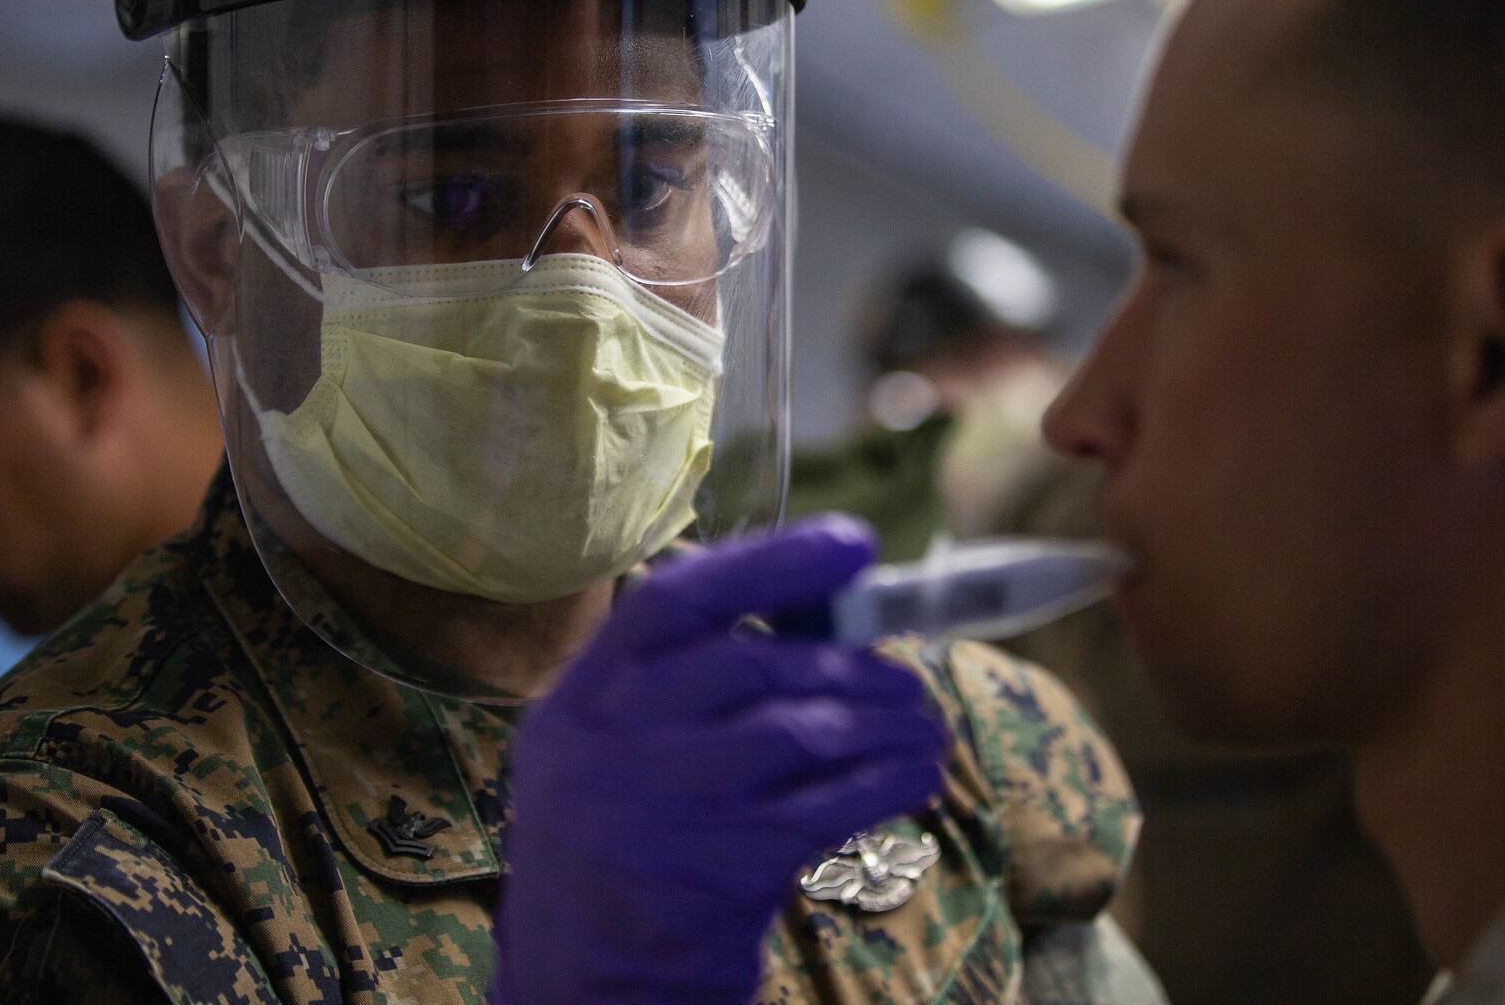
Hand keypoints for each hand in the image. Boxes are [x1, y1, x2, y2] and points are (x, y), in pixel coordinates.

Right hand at [490, 516, 949, 1004]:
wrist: (590, 980)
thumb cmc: (620, 837)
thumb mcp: (607, 744)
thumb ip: (684, 678)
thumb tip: (820, 610)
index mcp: (584, 695)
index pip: (674, 599)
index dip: (770, 561)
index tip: (852, 543)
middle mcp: (616, 739)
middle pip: (753, 662)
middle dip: (846, 661)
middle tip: (902, 676)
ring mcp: (672, 801)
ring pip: (803, 727)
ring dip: (882, 719)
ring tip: (920, 725)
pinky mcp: (729, 862)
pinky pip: (832, 801)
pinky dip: (888, 779)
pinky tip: (915, 774)